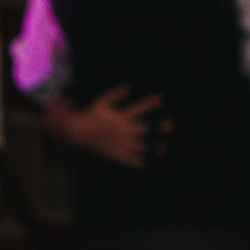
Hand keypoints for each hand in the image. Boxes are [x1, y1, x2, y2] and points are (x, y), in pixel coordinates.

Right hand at [46, 85, 161, 167]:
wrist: (79, 134)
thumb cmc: (93, 115)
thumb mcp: (101, 102)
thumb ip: (114, 95)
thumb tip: (127, 86)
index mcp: (121, 117)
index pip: (137, 109)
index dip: (149, 104)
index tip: (161, 99)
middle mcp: (123, 130)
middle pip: (142, 129)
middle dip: (156, 128)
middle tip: (170, 125)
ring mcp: (120, 143)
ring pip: (138, 145)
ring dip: (150, 147)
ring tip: (162, 148)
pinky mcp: (116, 153)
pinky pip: (128, 159)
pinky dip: (138, 162)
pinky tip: (149, 163)